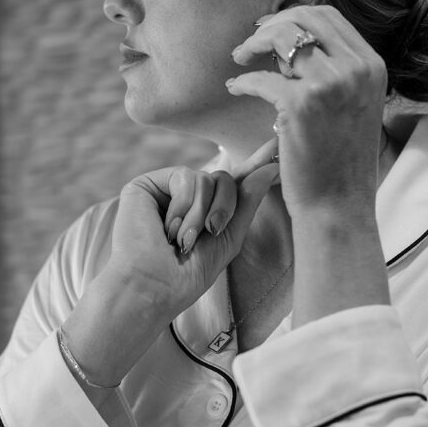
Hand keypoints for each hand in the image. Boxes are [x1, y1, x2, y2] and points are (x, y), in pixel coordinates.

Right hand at [110, 140, 279, 317]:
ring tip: (183, 240)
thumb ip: (248, 201)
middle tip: (212, 232)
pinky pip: (186, 176)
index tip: (280, 140)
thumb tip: (271, 167)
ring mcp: (166, 190)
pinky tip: (168, 228)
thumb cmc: (188, 274)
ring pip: (207, 178)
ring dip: (202, 214)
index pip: (235, 182)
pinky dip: (184, 206)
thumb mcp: (229, 238)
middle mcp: (187, 197)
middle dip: (225, 207)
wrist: (153, 286)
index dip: (256, 162)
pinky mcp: (147, 185)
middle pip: (224, 179)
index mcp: (206, 211)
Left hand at [227, 5, 387, 220]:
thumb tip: (296, 43)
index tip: (272, 30)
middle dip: (272, 23)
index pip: (329, 17)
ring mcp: (330, 84)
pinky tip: (235, 88)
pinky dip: (243, 81)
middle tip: (251, 41)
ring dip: (254, 43)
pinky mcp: (301, 104)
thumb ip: (337, 72)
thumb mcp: (355, 106)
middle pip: (306, 17)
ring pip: (283, 37)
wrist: (339, 205)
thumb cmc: (341, 162)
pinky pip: (261, 78)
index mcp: (372, 65)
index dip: (294, 16)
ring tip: (239, 58)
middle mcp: (356, 68)